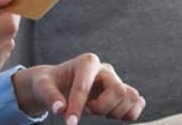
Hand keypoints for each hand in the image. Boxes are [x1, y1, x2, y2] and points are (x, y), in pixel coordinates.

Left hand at [11, 53, 144, 123]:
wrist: (57, 83)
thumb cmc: (49, 83)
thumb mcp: (43, 87)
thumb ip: (50, 97)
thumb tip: (60, 109)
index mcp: (86, 62)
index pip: (86, 86)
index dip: (77, 106)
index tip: (70, 123)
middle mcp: (104, 69)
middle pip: (119, 90)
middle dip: (103, 107)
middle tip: (88, 110)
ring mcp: (115, 80)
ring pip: (131, 96)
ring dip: (116, 111)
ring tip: (99, 111)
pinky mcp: (121, 92)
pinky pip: (138, 102)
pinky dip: (129, 113)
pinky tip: (111, 114)